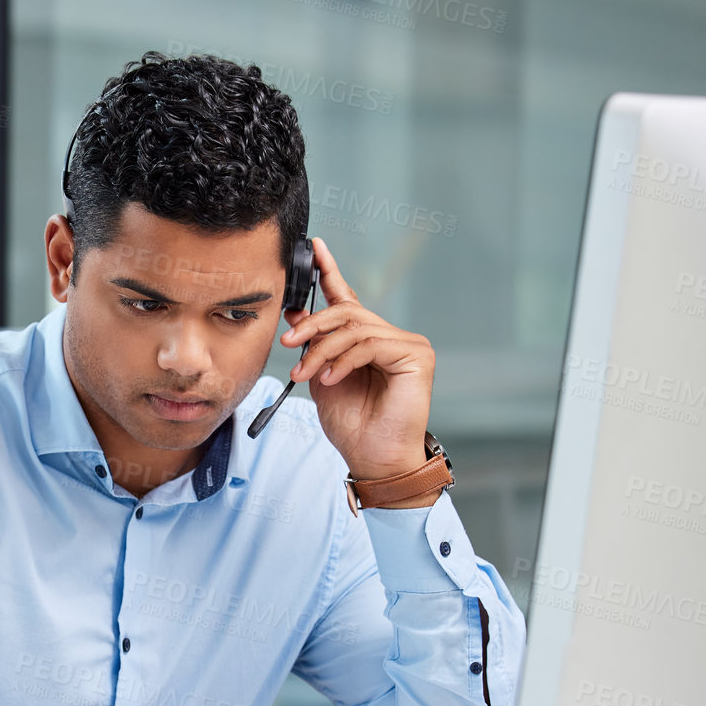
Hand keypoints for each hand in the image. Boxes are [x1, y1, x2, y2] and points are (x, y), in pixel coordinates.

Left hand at [280, 238, 433, 480]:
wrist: (373, 458)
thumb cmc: (353, 425)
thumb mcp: (321, 377)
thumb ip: (313, 346)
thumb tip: (295, 315)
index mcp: (366, 341)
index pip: (347, 298)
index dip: (330, 270)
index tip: (314, 246)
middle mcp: (389, 337)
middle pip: (346, 312)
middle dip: (312, 325)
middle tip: (288, 343)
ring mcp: (407, 344)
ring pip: (355, 328)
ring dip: (322, 350)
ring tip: (306, 374)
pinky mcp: (417, 356)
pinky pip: (371, 344)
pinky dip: (344, 360)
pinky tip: (331, 378)